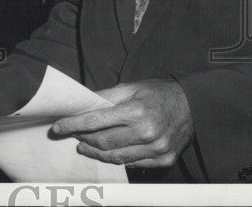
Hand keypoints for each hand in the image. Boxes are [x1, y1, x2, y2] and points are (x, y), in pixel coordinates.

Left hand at [50, 79, 193, 167]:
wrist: (193, 106)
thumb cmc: (158, 93)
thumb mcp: (131, 87)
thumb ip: (106, 97)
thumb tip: (82, 105)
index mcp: (136, 111)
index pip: (96, 121)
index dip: (74, 125)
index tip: (58, 127)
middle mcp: (147, 132)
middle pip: (104, 142)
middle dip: (82, 138)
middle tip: (71, 135)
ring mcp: (156, 149)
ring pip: (116, 157)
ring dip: (96, 152)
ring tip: (84, 146)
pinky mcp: (163, 160)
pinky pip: (133, 164)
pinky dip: (116, 159)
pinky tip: (107, 152)